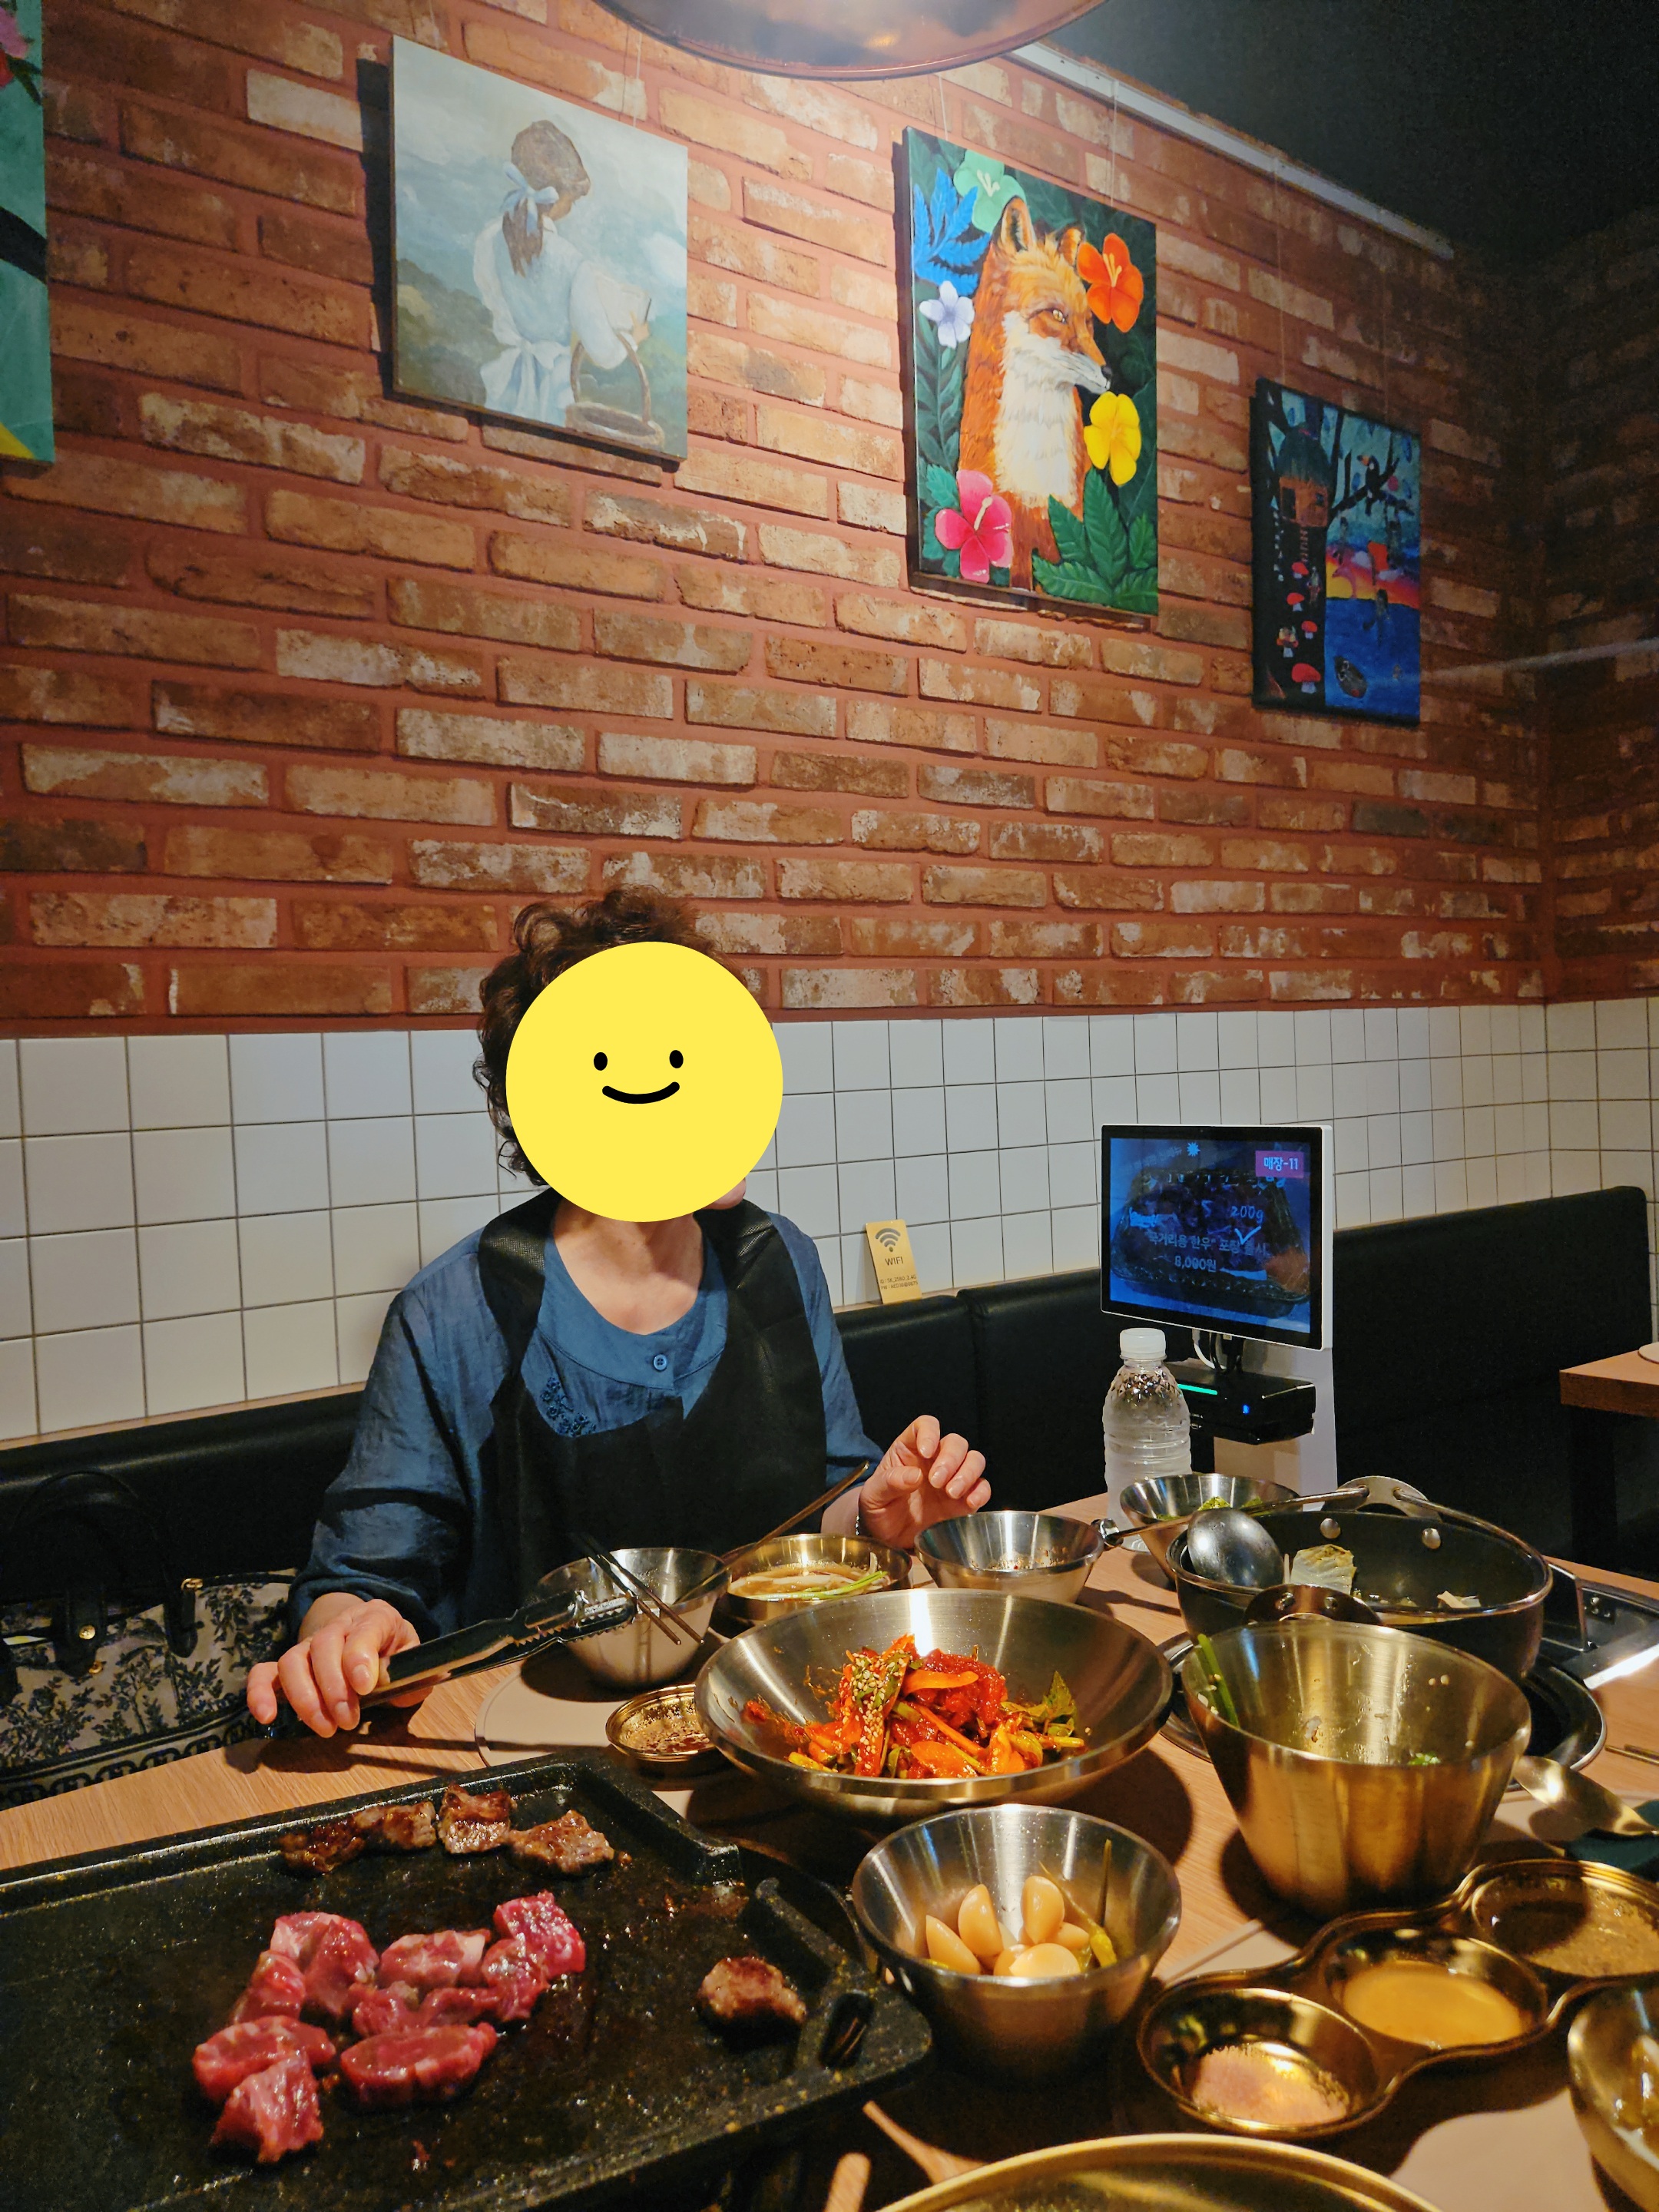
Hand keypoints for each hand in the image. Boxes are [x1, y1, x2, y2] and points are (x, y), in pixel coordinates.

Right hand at [246, 1597, 423, 1737]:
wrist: (372, 1636)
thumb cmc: (394, 1651)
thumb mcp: (413, 1658)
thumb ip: (411, 1674)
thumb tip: (401, 1691)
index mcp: (376, 1618)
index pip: (365, 1629)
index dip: (359, 1656)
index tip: (364, 1686)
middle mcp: (339, 1625)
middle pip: (324, 1645)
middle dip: (334, 1688)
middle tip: (348, 1721)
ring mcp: (310, 1644)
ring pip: (293, 1660)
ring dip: (305, 1698)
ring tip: (325, 1728)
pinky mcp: (289, 1664)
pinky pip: (265, 1672)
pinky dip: (260, 1692)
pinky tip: (266, 1717)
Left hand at [857, 1416, 989, 1547]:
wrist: (887, 1537)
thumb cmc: (878, 1509)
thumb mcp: (873, 1496)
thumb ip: (890, 1482)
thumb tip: (915, 1475)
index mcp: (910, 1449)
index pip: (926, 1425)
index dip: (930, 1433)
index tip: (927, 1452)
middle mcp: (935, 1459)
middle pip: (955, 1442)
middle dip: (951, 1459)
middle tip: (937, 1482)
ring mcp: (952, 1479)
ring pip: (974, 1460)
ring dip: (968, 1473)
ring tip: (952, 1493)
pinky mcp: (963, 1500)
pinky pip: (981, 1488)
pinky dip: (981, 1492)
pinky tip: (970, 1502)